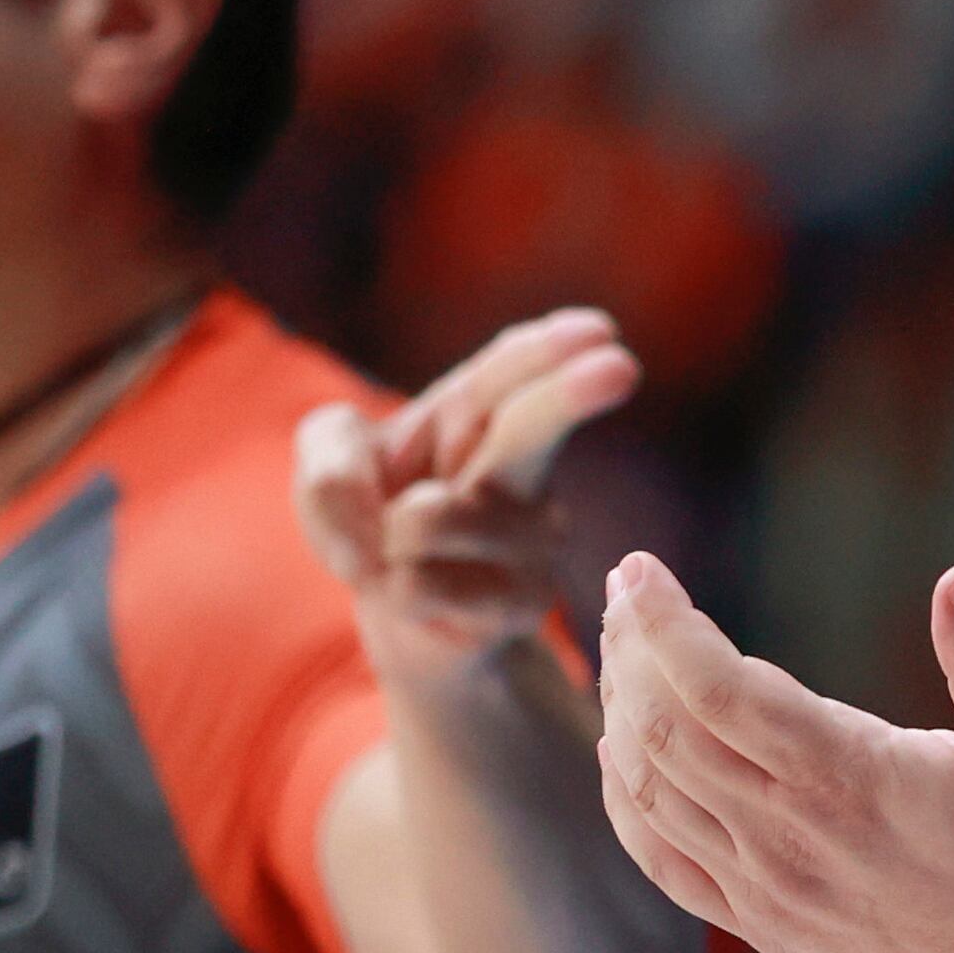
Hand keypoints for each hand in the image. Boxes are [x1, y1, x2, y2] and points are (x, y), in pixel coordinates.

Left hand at [298, 307, 641, 663]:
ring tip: (401, 551)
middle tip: (621, 368)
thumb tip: (383, 527)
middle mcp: (520, 470)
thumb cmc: (376, 519)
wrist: (408, 620)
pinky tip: (424, 596)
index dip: (550, 350)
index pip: (510, 372)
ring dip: (382, 536)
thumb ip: (333, 460)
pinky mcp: (521, 605)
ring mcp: (531, 541)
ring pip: (426, 519)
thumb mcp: (332, 464)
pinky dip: (392, 590)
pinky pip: (417, 585)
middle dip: (570, 396)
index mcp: (479, 415)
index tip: (599, 332)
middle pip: (532, 428)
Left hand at [593, 551, 953, 952]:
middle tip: (624, 597)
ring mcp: (764, 885)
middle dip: (629, 650)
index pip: (716, 684)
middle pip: (663, 726)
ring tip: (621, 656)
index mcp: (847, 775)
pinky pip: (660, 859)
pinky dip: (623, 801)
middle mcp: (786, 831)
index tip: (637, 568)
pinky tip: (618, 758)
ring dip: (620, 713)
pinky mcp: (760, 925)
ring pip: (649, 789)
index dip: (663, 621)